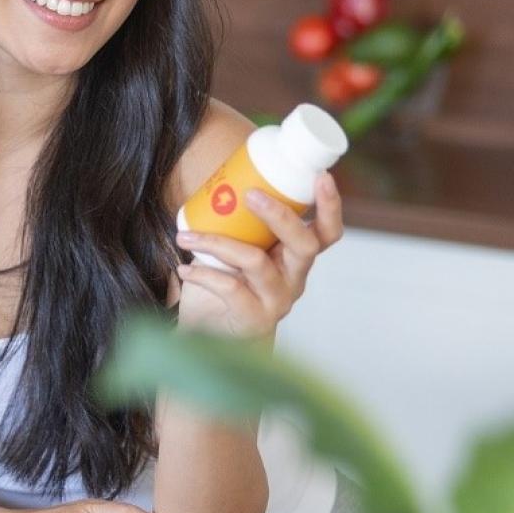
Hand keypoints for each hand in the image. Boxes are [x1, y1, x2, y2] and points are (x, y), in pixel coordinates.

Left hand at [173, 172, 344, 337]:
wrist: (211, 337)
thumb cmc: (225, 285)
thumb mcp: (236, 250)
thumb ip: (236, 224)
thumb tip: (215, 179)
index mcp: (295, 257)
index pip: (327, 232)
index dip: (330, 205)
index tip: (321, 175)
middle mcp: (294, 278)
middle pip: (305, 245)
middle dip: (280, 216)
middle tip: (250, 194)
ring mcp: (277, 300)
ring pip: (257, 262)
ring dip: (217, 243)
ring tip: (185, 237)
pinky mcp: (255, 318)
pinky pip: (231, 288)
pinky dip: (203, 275)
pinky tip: (183, 270)